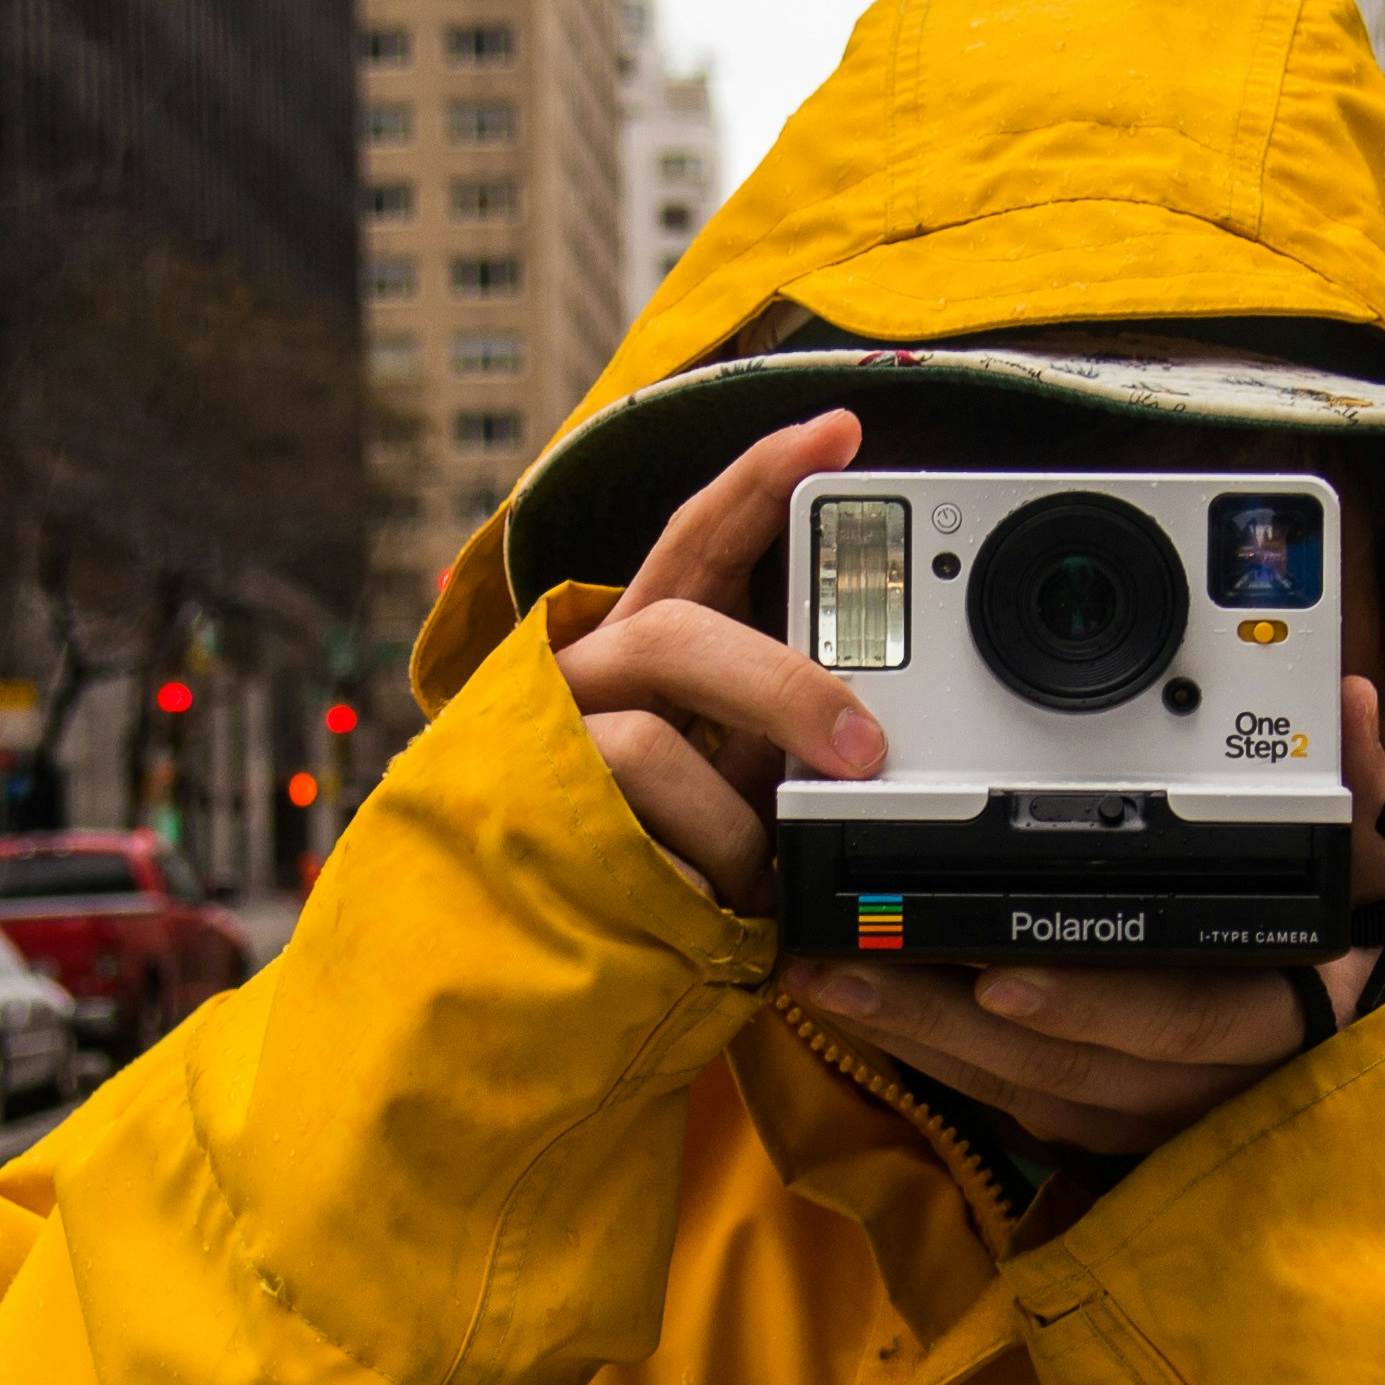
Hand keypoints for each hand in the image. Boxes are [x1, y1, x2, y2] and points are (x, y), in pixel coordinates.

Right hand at [556, 411, 882, 909]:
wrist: (512, 950)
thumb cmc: (644, 857)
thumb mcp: (724, 784)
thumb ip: (770, 742)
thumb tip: (871, 739)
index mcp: (640, 651)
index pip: (695, 541)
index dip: (762, 480)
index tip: (839, 434)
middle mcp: (583, 679)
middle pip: (679, 633)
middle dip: (784, 690)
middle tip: (865, 752)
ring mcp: (549, 748)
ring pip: (651, 751)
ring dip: (734, 833)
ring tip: (752, 882)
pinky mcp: (529, 826)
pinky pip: (638, 849)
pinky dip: (691, 889)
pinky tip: (693, 912)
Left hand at [777, 677, 1384, 1155]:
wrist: (1356, 1027)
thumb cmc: (1355, 938)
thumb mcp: (1376, 860)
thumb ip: (1367, 782)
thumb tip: (1355, 703)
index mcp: (1277, 1012)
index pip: (1182, 1021)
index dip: (1091, 1006)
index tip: (998, 979)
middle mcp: (1209, 1081)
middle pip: (1067, 1072)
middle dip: (946, 1028)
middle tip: (847, 973)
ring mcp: (1154, 1112)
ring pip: (1023, 1093)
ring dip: (917, 1044)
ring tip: (825, 982)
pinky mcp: (1107, 1119)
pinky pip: (1009, 1104)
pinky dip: (935, 1063)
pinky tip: (864, 1015)